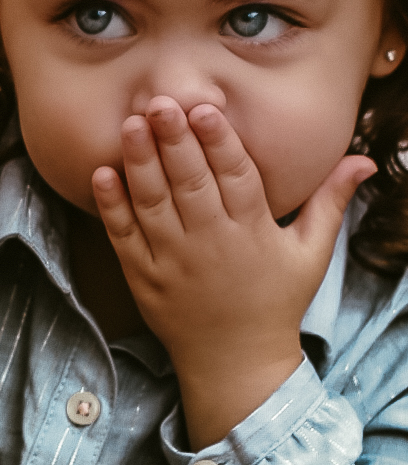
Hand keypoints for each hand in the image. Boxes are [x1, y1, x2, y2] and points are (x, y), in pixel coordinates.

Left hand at [90, 99, 372, 449]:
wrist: (236, 362)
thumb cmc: (275, 302)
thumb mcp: (311, 253)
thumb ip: (330, 202)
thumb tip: (363, 160)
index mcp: (252, 232)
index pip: (236, 178)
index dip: (220, 142)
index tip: (205, 109)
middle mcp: (211, 243)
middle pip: (191, 184)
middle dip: (175, 141)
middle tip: (161, 102)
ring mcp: (173, 261)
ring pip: (153, 204)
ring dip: (140, 163)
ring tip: (131, 124)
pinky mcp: (143, 277)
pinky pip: (124, 237)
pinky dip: (112, 207)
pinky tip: (102, 173)